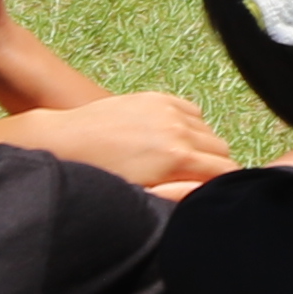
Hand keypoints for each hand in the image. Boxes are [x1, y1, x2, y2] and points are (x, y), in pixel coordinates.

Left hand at [0, 92, 237, 191]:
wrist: (64, 142)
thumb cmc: (96, 176)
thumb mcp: (139, 195)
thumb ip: (180, 194)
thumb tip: (208, 191)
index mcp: (178, 159)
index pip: (227, 170)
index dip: (222, 184)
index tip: (210, 190)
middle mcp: (180, 131)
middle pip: (222, 150)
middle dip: (212, 164)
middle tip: (187, 177)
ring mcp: (170, 111)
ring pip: (209, 130)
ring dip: (200, 145)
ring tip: (173, 158)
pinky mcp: (159, 98)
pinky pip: (193, 111)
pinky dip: (189, 124)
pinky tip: (167, 137)